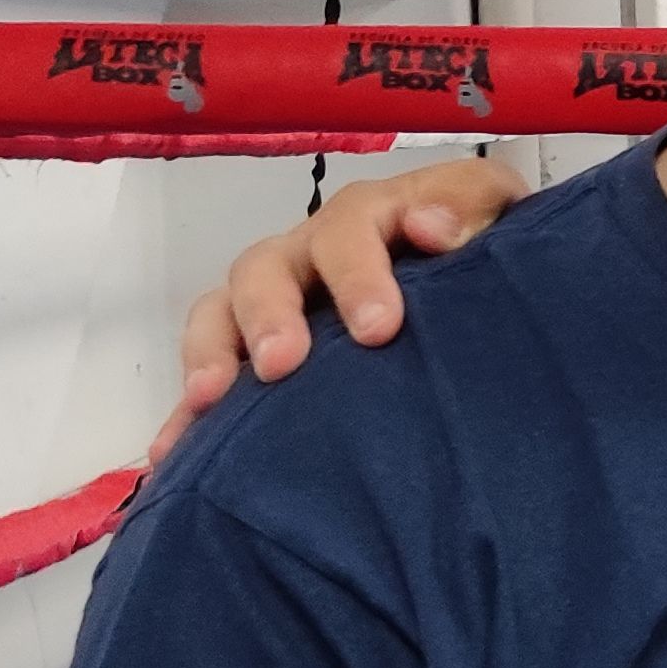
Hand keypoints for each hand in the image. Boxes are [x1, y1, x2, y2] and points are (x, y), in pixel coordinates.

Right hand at [150, 154, 531, 460]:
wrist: (476, 290)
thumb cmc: (482, 248)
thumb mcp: (494, 219)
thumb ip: (473, 212)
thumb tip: (433, 227)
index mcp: (372, 218)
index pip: (354, 226)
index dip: (358, 270)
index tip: (380, 328)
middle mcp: (310, 253)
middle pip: (269, 266)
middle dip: (271, 313)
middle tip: (283, 364)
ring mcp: (275, 300)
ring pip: (221, 310)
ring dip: (212, 352)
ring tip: (210, 399)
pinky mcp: (252, 352)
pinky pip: (206, 375)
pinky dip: (186, 415)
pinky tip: (172, 454)